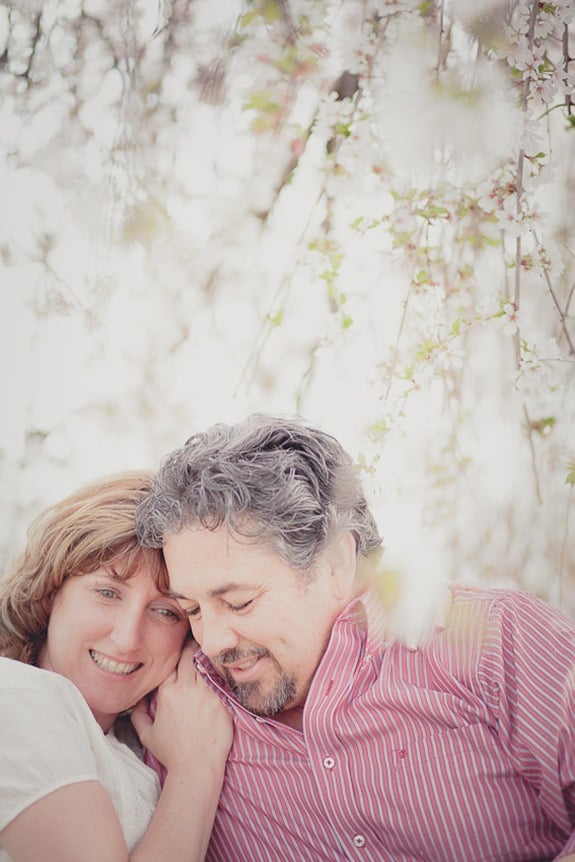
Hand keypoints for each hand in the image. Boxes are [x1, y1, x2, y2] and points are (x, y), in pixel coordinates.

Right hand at [131, 642, 232, 772]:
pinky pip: (219, 677)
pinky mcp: (221, 699)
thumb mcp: (147, 736)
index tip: (178, 647)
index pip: (170, 663)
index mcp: (167, 693)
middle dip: (190, 647)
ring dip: (204, 656)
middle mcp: (185, 689)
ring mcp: (205, 693)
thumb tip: (136, 702)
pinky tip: (220, 665)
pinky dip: (218, 670)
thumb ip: (138, 716)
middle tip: (195, 640)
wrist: (196, 766)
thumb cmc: (172, 753)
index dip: (174, 654)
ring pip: (204, 663)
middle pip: (187, 656)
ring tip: (208, 649)